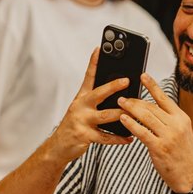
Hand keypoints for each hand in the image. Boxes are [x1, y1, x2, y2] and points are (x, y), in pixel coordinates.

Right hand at [46, 48, 132, 163]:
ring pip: (104, 116)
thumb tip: (118, 91)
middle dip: (112, 86)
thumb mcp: (81, 108)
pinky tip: (129, 137)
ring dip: (120, 114)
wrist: (59, 145)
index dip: (94, 62)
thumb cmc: (75, 124)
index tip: (100, 49)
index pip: (88, 76)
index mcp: (81, 97)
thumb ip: (96, 99)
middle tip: (126, 80)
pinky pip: (105, 137)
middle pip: (98, 93)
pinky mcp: (84, 135)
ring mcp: (81, 120)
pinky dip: (118, 138)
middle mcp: (80, 106)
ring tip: (133, 112)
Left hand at [118, 75, 192, 193]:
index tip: (142, 75)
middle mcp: (176, 125)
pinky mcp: (159, 147)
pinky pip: (142, 132)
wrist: (189, 176)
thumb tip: (149, 107)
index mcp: (181, 118)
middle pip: (151, 107)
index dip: (152, 86)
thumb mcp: (181, 132)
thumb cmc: (182, 153)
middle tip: (123, 96)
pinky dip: (131, 124)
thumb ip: (168, 119)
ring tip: (120, 103)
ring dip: (130, 109)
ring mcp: (168, 136)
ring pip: (145, 117)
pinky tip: (123, 119)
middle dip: (135, 100)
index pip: (164, 98)